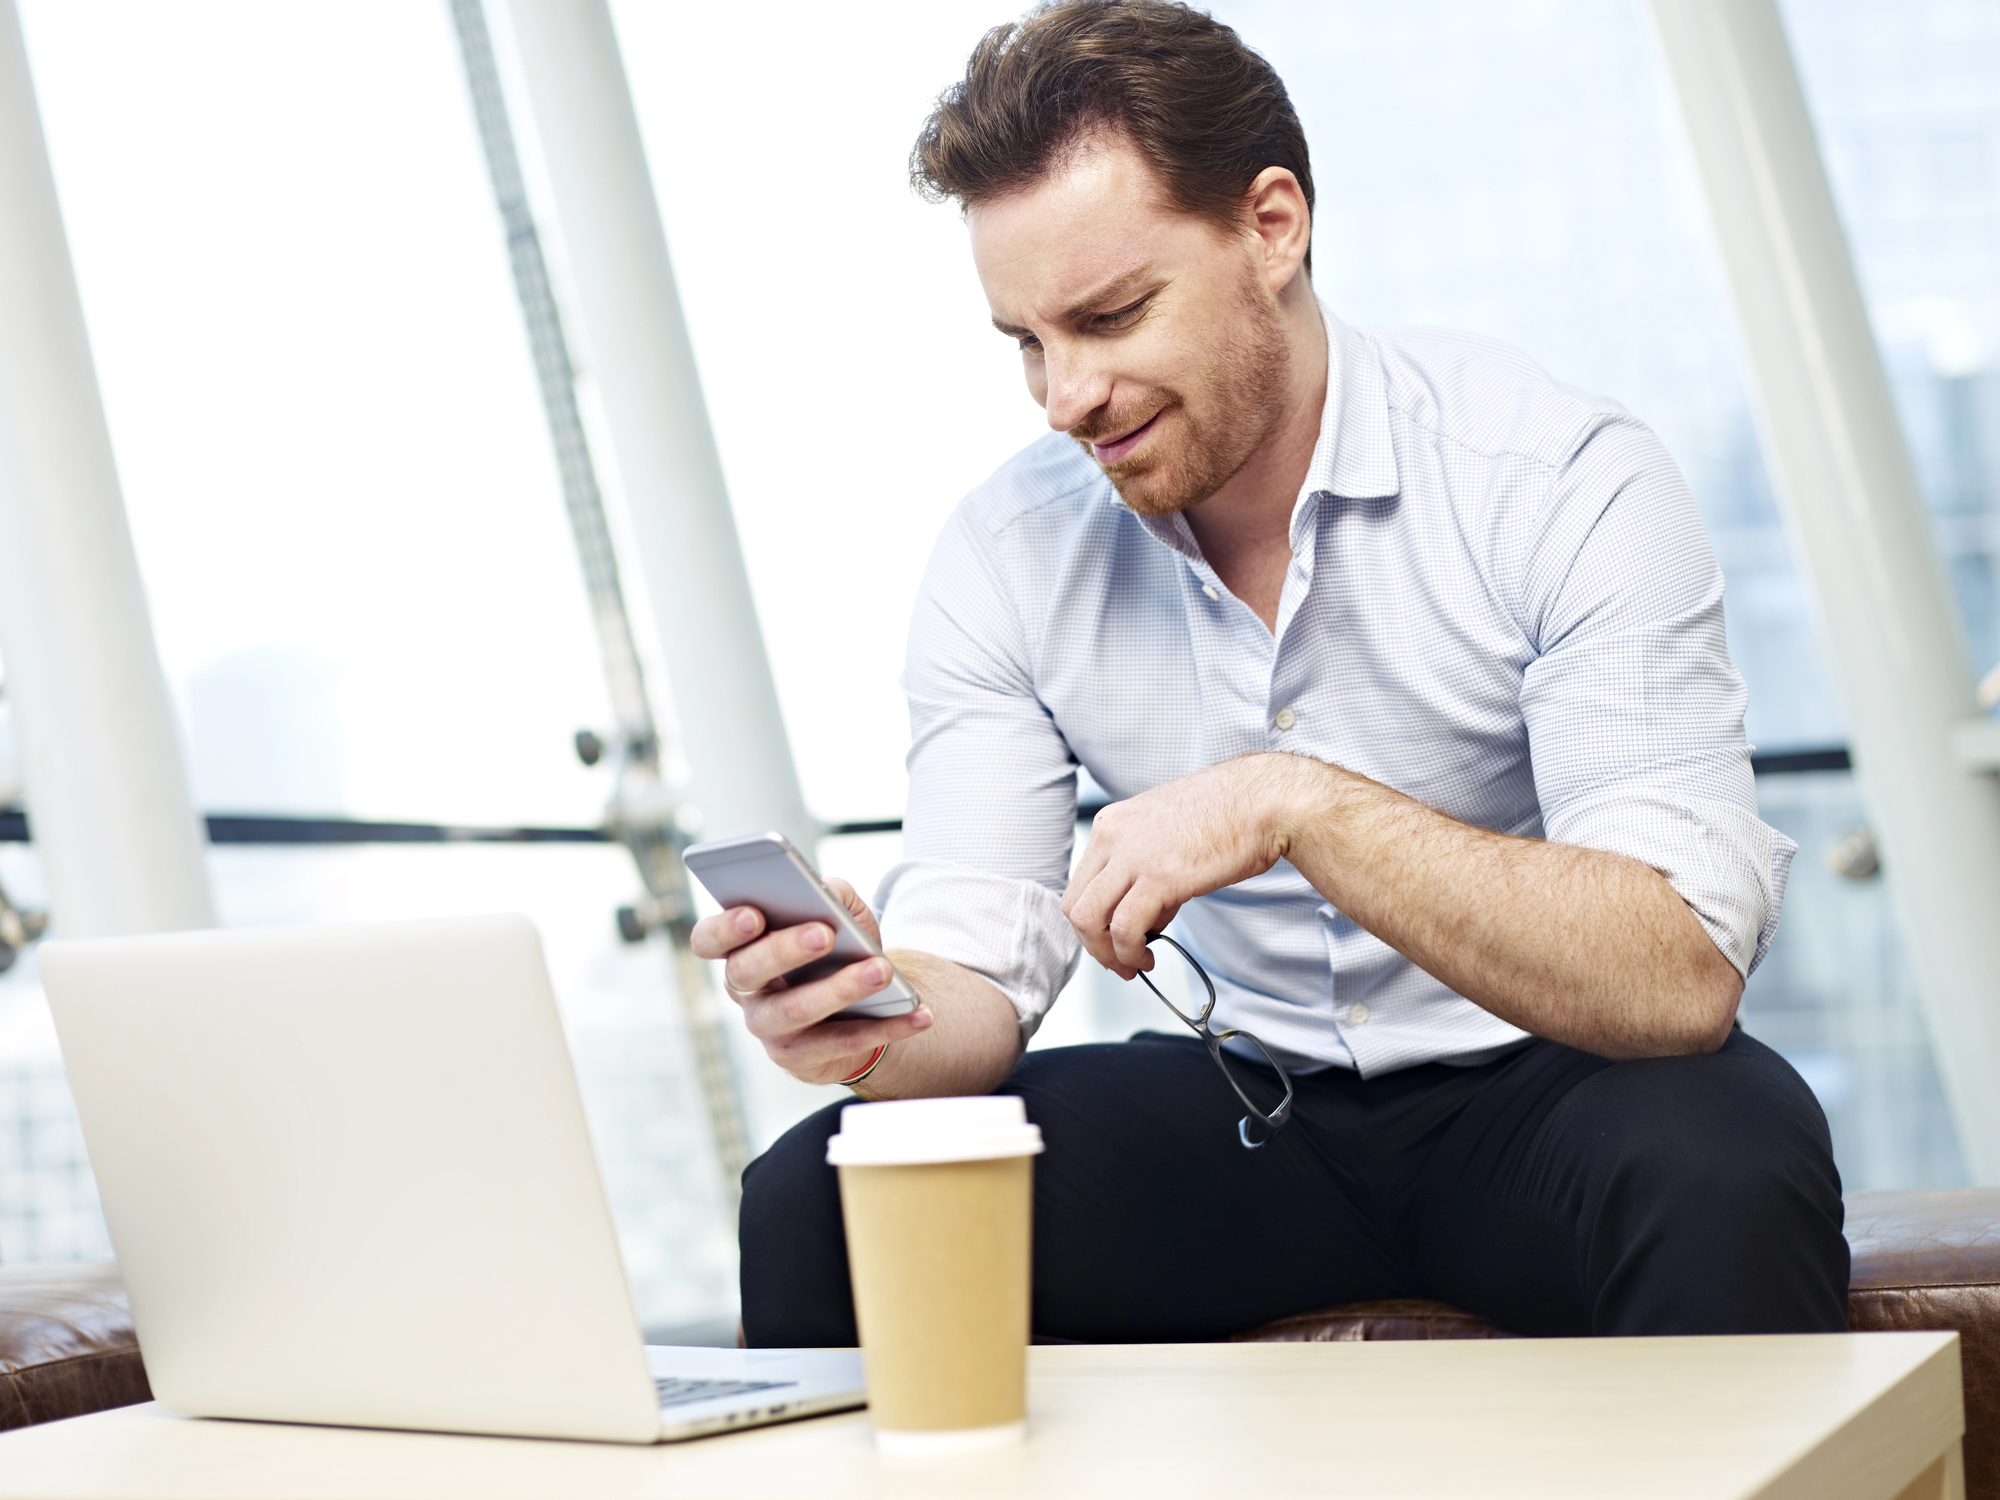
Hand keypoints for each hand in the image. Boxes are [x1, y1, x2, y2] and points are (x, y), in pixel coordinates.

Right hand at [689, 877, 933, 1084]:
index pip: (708, 939)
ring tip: (881, 971)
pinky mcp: (800, 1057)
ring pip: (795, 1010)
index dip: (724, 929)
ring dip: (840, 990)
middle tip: (823, 933)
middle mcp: (744, 990)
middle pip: (749, 971)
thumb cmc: (836, 948)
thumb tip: (826, 891)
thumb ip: (828, 893)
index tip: (754, 913)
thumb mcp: (834, 913)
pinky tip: (918, 1014)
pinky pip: (841, 1043)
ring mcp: (768, 1028)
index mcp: (740, 948)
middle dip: (785, 950)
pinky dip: (885, 1028)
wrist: (855, 1007)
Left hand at [1062, 754, 1318, 976]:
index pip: (1080, 885)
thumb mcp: (1167, 834)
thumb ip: (1144, 869)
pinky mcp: (1159, 876)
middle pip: (1074, 906)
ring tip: (1135, 964)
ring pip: (1088, 920)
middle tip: (1119, 961)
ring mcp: (1133, 855)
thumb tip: (1143, 916)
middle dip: (1094, 944)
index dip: (1093, 923)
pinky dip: (1129, 953)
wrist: (1265, 801)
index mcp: (1112, 824)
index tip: (1111, 941)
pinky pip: (1124, 929)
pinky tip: (1149, 956)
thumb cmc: (1229, 816)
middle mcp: (1113, 836)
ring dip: (1107, 954)